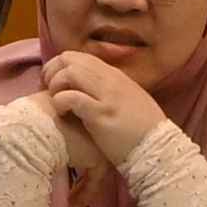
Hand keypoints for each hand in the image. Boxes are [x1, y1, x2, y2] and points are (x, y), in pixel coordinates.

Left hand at [42, 49, 167, 166]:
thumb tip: (93, 87)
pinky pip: (72, 97)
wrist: (157, 149)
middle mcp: (111, 80)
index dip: (61, 66)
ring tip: (56, 101)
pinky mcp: (101, 114)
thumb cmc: (142, 130)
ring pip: (70, 73)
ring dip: (56, 85)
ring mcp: (106, 96)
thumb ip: (112, 90)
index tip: (54, 82)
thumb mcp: (130, 100)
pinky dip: (60, 102)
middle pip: (71, 59)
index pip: (81, 57)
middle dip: (53, 72)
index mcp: (116, 76)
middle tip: (48, 90)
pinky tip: (62, 112)